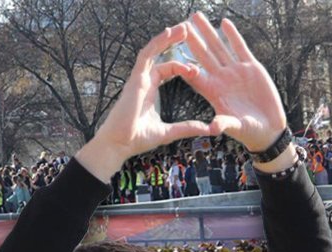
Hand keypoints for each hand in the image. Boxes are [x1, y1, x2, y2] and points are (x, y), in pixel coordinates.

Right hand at [78, 24, 217, 180]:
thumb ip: (188, 128)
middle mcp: (145, 81)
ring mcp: (139, 79)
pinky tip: (169, 34)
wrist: (120, 144)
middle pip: (161, 56)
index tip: (196, 68)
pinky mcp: (136, 79)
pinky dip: (158, 44)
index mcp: (151, 91)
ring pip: (154, 51)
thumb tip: (210, 129)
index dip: (181, 66)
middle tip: (189, 33)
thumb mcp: (170, 132)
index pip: (167, 70)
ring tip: (183, 28)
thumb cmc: (139, 139)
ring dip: (167, 38)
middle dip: (174, 44)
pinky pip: (147, 56)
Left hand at [182, 13, 286, 152]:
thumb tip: (213, 127)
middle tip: (181, 23)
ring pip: (219, 47)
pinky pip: (240, 48)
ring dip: (209, 32)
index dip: (184, 61)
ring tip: (197, 16)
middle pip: (204, 54)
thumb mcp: (236, 128)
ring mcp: (236, 71)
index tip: (174, 51)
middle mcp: (222, 78)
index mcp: (213, 91)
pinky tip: (224, 23)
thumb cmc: (249, 132)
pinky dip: (233, 36)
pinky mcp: (252, 68)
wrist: (268, 129)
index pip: (195, 73)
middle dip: (193, 39)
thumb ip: (225, 123)